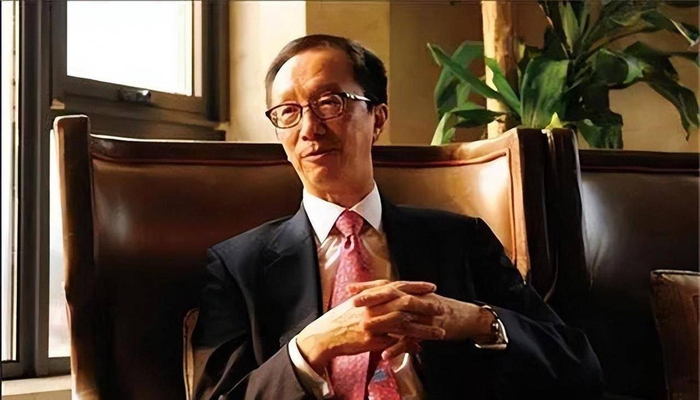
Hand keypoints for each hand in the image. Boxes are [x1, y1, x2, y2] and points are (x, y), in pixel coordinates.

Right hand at [295, 280, 444, 373]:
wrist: (324, 334)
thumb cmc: (341, 318)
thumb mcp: (357, 301)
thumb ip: (374, 296)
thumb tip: (392, 292)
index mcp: (370, 295)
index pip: (398, 286)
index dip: (416, 286)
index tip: (431, 286)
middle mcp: (372, 306)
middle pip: (404, 302)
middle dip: (425, 304)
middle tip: (441, 307)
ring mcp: (372, 323)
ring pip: (403, 323)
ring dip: (424, 328)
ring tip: (440, 331)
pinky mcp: (370, 339)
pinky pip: (393, 342)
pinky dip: (408, 344)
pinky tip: (421, 346)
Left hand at [351, 281, 497, 358]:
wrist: (467, 318)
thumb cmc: (441, 309)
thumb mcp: (420, 299)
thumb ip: (402, 298)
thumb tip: (383, 297)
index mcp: (412, 292)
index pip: (387, 285)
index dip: (369, 286)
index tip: (350, 288)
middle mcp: (416, 299)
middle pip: (391, 296)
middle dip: (371, 298)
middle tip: (353, 302)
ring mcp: (423, 314)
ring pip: (400, 318)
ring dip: (381, 323)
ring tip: (365, 329)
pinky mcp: (430, 330)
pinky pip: (412, 340)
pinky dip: (398, 347)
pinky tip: (386, 355)